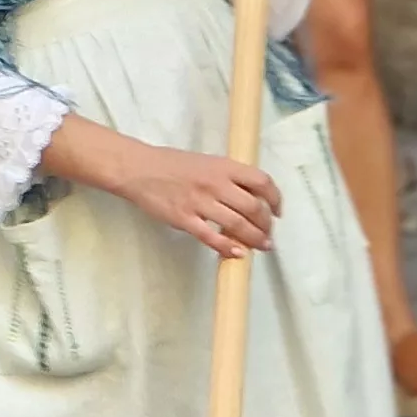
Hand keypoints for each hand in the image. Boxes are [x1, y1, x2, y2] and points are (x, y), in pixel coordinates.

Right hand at [95, 140, 282, 258]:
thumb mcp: (206, 162)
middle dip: (266, 225)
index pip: (261, 181)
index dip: (276, 198)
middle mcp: (215, 183)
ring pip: (237, 225)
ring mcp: (200, 202)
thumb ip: (228, 177)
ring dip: (254, 239)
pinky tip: (237, 254)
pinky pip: (211, 237)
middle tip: (268, 234)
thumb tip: (251, 198)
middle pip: (254, 207)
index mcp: (223, 166)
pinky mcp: (184, 219)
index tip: (278, 212)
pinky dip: (228, 247)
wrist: (138, 169)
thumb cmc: (172, 164)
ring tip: (261, 247)